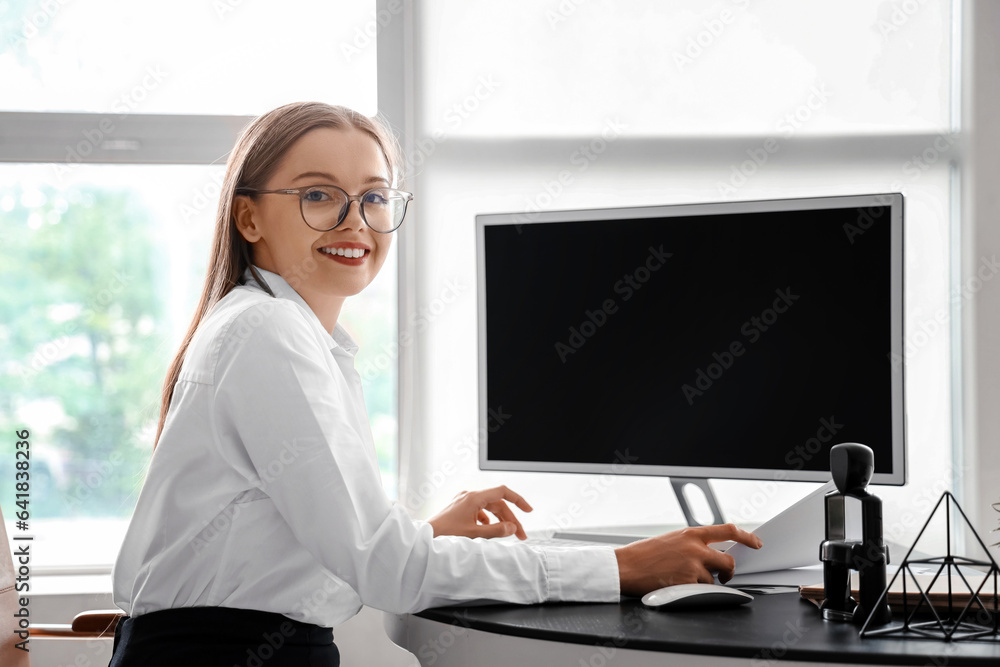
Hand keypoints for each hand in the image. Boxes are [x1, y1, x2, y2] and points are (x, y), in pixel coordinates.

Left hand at [428, 485, 532, 539]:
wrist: (426, 536)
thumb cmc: (445, 534)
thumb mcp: (474, 534)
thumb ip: (496, 531)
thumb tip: (512, 527)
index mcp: (474, 497)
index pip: (502, 492)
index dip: (518, 500)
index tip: (528, 510)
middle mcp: (469, 496)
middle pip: (497, 503)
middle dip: (510, 519)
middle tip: (520, 535)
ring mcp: (464, 501)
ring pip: (489, 508)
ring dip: (500, 520)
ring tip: (507, 533)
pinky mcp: (460, 508)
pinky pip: (480, 511)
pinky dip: (488, 520)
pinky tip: (488, 529)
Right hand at [613, 523, 762, 596]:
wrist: (626, 566)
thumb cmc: (644, 554)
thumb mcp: (671, 539)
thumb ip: (691, 543)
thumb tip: (710, 553)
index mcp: (691, 533)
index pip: (728, 530)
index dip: (747, 536)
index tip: (756, 542)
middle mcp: (695, 548)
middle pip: (729, 560)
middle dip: (729, 571)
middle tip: (725, 576)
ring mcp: (693, 566)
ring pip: (715, 579)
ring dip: (706, 583)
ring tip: (687, 580)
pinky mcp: (688, 583)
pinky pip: (703, 590)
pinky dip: (695, 591)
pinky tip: (680, 586)